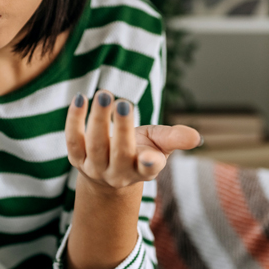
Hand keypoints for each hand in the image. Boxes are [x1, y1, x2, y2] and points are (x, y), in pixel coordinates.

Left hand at [64, 90, 201, 189]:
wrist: (108, 172)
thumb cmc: (140, 151)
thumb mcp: (160, 144)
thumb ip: (175, 138)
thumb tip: (195, 137)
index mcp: (144, 170)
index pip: (148, 169)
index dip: (149, 164)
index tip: (150, 156)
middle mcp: (119, 173)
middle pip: (119, 153)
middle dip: (121, 128)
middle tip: (122, 102)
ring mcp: (96, 168)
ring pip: (95, 145)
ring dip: (98, 119)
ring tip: (104, 94)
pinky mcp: (77, 158)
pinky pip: (73, 140)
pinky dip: (74, 120)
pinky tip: (81, 99)